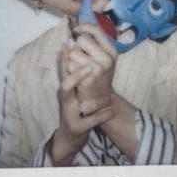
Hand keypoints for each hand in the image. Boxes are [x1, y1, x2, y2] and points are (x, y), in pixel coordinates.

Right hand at [49, 45, 113, 165]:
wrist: (71, 132)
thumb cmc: (73, 104)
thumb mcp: (70, 86)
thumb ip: (68, 67)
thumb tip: (66, 44)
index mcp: (66, 87)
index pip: (63, 71)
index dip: (66, 59)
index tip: (72, 48)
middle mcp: (66, 99)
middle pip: (66, 86)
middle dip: (76, 77)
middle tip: (88, 68)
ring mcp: (71, 114)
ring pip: (81, 106)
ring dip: (96, 102)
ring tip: (109, 98)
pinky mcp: (77, 127)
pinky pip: (91, 121)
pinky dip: (103, 116)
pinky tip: (112, 110)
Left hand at [68, 23, 117, 108]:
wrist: (100, 99)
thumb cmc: (98, 75)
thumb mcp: (102, 57)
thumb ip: (93, 41)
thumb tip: (77, 27)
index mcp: (112, 51)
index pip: (97, 30)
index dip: (84, 27)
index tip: (75, 30)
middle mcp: (107, 58)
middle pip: (81, 40)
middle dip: (77, 47)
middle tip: (81, 58)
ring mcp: (99, 68)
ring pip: (73, 52)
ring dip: (72, 59)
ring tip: (79, 69)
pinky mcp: (88, 77)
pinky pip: (70, 65)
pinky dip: (69, 70)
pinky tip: (77, 76)